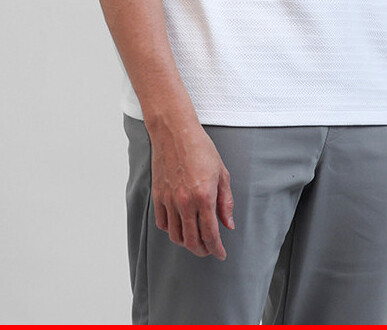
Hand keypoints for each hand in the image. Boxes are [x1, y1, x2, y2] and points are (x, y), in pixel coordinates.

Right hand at [149, 121, 234, 259]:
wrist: (175, 132)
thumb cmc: (199, 147)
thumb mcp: (221, 172)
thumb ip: (226, 201)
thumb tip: (228, 224)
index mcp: (204, 196)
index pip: (210, 234)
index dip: (217, 249)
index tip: (220, 253)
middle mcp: (185, 202)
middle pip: (192, 241)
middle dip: (202, 250)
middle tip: (208, 249)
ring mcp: (169, 200)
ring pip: (176, 236)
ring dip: (186, 243)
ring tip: (194, 240)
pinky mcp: (158, 196)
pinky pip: (162, 223)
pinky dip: (171, 230)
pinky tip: (179, 226)